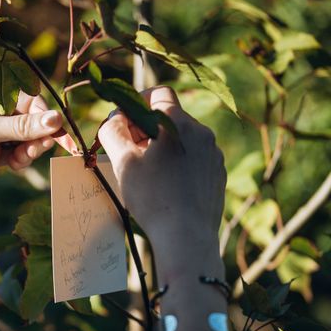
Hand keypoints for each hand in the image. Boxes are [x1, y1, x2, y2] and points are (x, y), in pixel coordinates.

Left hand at [0, 92, 75, 197]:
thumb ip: (22, 126)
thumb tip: (57, 120)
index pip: (32, 101)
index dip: (47, 117)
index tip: (59, 133)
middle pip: (34, 121)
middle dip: (40, 135)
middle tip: (39, 148)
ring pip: (28, 139)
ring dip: (31, 149)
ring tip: (22, 158)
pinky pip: (18, 154)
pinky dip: (22, 160)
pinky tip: (15, 165)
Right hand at [98, 86, 225, 284]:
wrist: (187, 237)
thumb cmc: (152, 197)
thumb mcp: (123, 162)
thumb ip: (113, 132)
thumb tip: (115, 119)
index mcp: (179, 123)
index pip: (159, 93)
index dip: (137, 102)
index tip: (124, 122)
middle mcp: (202, 133)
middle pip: (170, 116)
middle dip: (147, 128)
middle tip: (129, 151)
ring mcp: (213, 154)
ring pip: (183, 138)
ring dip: (163, 146)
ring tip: (147, 172)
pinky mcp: (218, 174)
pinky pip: (194, 158)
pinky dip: (179, 163)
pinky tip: (166, 185)